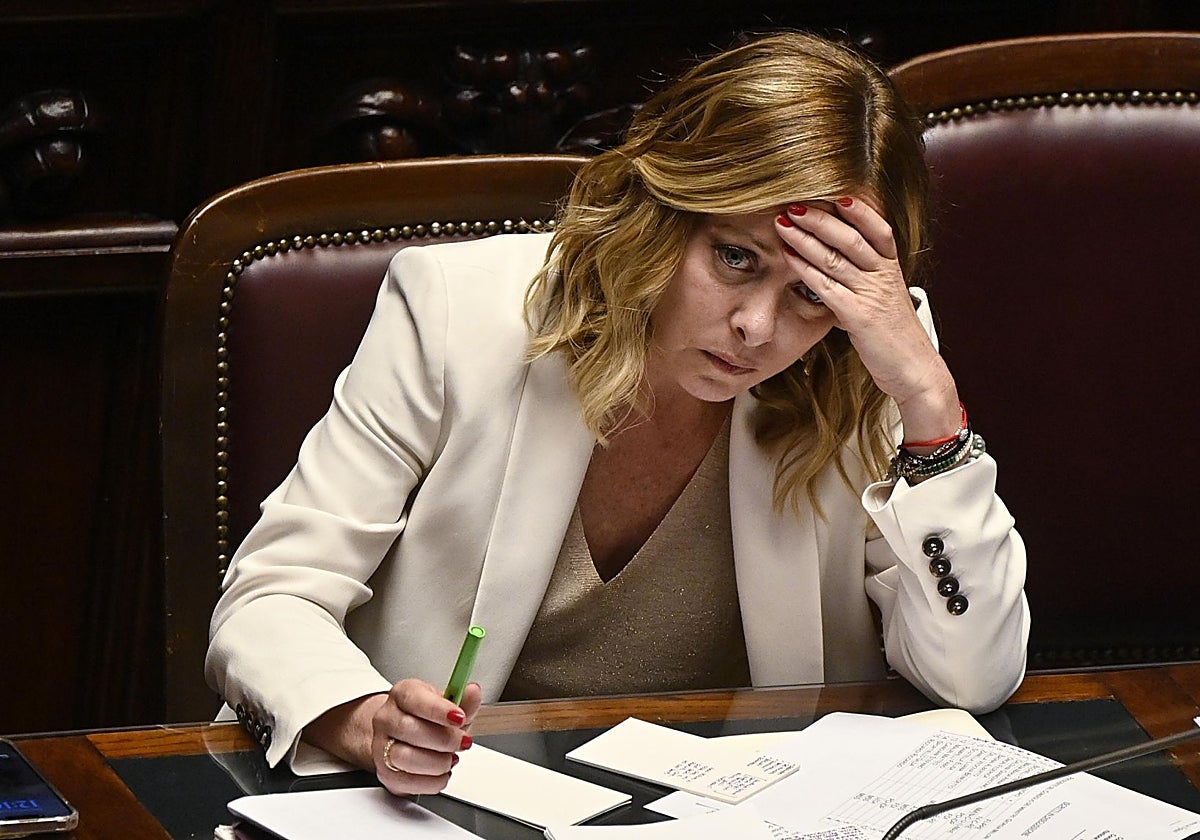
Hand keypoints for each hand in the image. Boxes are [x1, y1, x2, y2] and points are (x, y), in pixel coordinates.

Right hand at [372, 677, 482, 794]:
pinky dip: (433, 780)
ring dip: (438, 762)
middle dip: (444, 740)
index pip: (415, 698)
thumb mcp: (449, 705)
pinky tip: (442, 771)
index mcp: (403, 694)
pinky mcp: (385, 774)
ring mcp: (381, 747)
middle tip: (462, 742)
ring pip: (406, 758)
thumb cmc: (427, 719)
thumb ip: (464, 701)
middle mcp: (387, 718)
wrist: (403, 737)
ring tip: (451, 757)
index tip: (459, 717)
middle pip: (410, 729)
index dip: (439, 709)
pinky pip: (409, 782)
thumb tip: (473, 692)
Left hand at [776, 198, 959, 442]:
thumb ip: (865, 281)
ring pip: (835, 258)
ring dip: (805, 238)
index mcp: (892, 269)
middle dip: (820, 218)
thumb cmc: (894, 337)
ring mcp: (872, 295)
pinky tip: (789, 256)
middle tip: (793, 203)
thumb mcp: (884, 301)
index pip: (879, 229)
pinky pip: (827, 286)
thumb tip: (837, 266)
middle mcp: (883, 277)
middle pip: (850, 237)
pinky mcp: (858, 316)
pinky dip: (805, 268)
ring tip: (783, 223)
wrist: (914, 370)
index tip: (837, 193)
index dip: (860, 211)